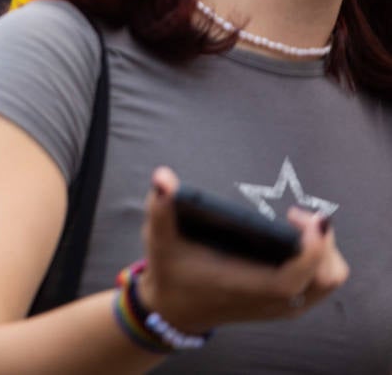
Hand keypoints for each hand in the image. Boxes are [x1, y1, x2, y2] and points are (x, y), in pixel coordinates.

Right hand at [136, 167, 347, 335]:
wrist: (175, 311)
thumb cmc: (170, 272)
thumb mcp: (159, 240)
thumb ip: (160, 208)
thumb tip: (162, 177)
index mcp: (245, 288)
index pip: (294, 278)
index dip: (313, 250)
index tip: (313, 219)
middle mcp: (271, 302)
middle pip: (325, 277)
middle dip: (323, 242)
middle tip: (296, 214)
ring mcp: (282, 307)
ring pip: (329, 280)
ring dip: (324, 250)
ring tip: (298, 225)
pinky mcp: (286, 306)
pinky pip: (321, 284)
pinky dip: (321, 261)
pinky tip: (296, 241)